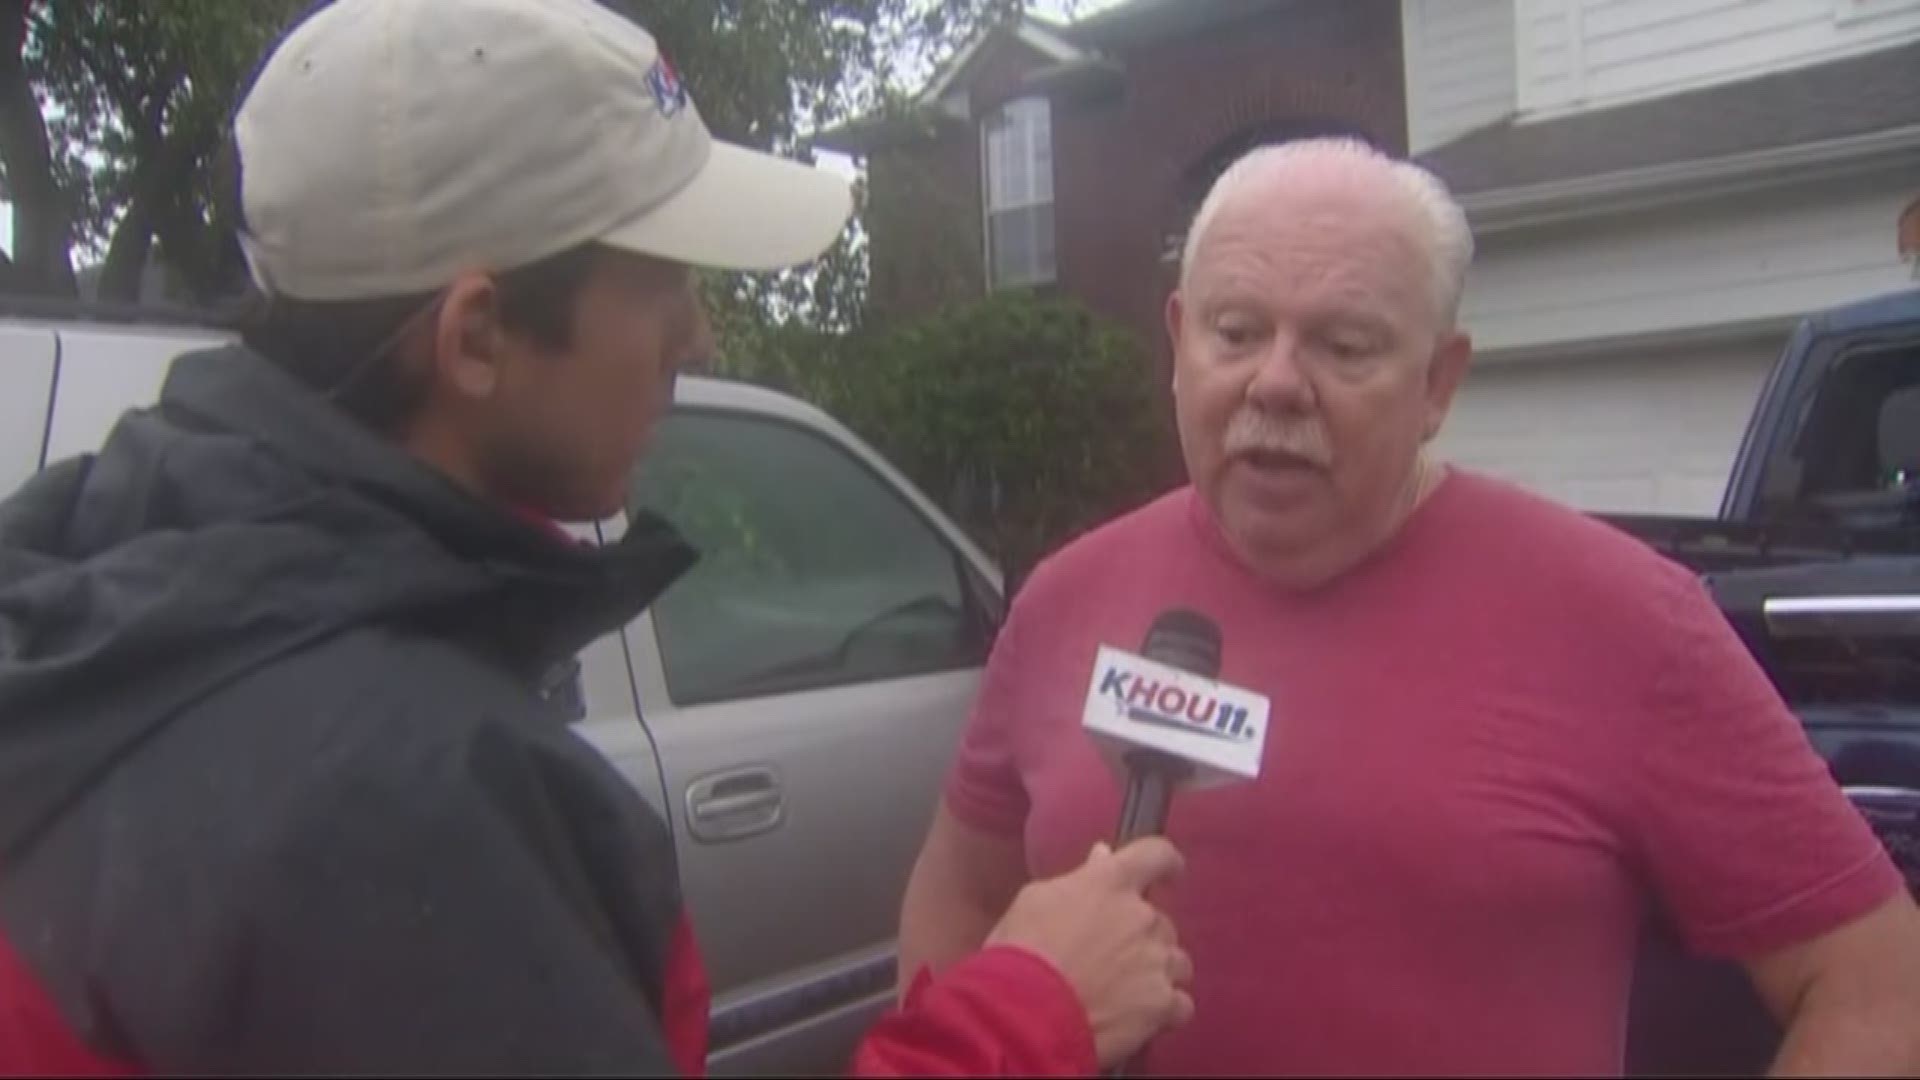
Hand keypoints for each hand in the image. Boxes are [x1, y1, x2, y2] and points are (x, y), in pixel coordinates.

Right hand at [984, 838, 1193, 1065]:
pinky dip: (1166, 1008)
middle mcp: (1143, 918)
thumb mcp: (1036, 900)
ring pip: (1177, 961)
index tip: (1167, 875)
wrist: (1026, 1014)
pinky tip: (1141, 1017)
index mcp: (1112, 883)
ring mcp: (1157, 962)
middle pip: (1161, 921)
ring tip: (1128, 991)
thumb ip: (1078, 878)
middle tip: (1112, 956)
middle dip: (1142, 936)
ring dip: (1158, 970)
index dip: (1166, 863)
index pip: (1156, 855)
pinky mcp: (1163, 1004)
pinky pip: (1181, 1003)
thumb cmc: (1022, 950)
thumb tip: (1103, 857)